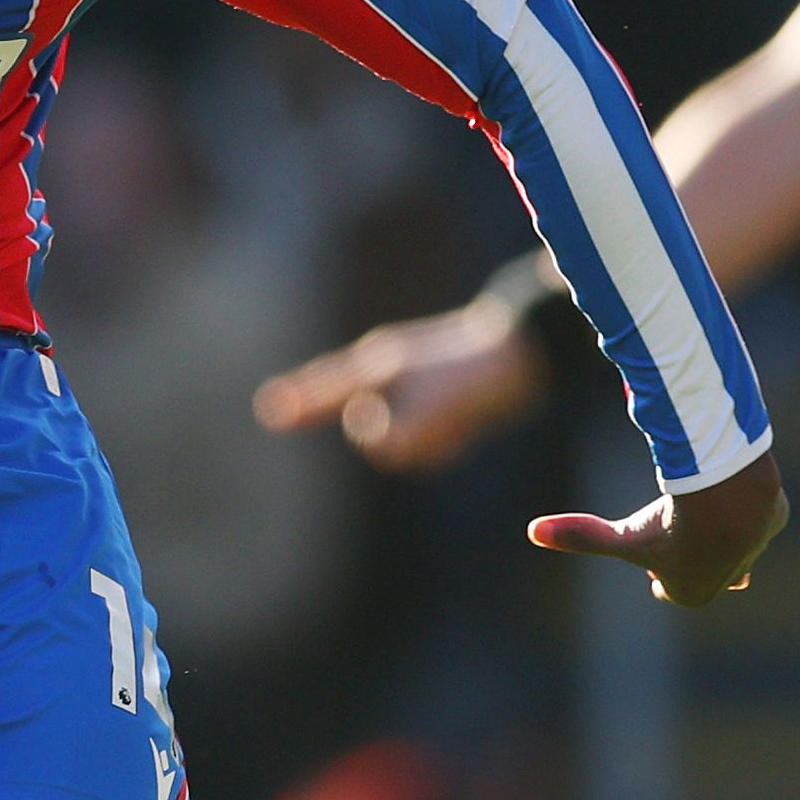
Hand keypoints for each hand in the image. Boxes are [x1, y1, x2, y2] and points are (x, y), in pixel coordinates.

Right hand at [253, 303, 549, 472]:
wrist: (529, 355)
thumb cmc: (474, 376)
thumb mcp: (432, 408)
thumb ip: (396, 434)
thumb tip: (374, 438)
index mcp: (380, 365)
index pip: (326, 387)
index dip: (299, 401)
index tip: (270, 410)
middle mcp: (390, 373)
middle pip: (351, 407)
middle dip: (346, 418)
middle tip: (291, 412)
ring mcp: (414, 386)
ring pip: (396, 436)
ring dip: (422, 445)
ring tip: (455, 424)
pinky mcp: (440, 402)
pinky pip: (426, 440)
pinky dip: (442, 443)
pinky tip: (465, 427)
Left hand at [532, 451, 787, 604]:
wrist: (730, 501)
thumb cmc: (673, 527)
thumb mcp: (623, 535)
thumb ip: (582, 536)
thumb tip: (533, 532)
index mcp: (692, 592)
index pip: (673, 591)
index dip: (661, 578)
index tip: (653, 568)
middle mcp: (728, 579)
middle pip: (707, 573)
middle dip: (693, 561)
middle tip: (678, 541)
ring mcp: (753, 550)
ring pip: (737, 546)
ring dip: (721, 535)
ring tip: (705, 515)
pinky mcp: (773, 520)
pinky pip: (758, 517)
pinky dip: (746, 507)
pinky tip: (734, 492)